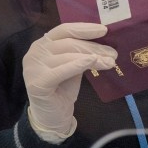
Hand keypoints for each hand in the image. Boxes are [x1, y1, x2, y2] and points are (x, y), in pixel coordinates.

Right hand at [22, 22, 116, 141]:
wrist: (52, 118)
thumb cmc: (63, 89)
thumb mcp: (73, 66)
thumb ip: (80, 52)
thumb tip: (104, 41)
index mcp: (42, 44)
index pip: (64, 30)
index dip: (84, 28)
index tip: (104, 30)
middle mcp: (35, 52)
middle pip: (69, 43)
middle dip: (94, 47)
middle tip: (113, 53)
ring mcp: (33, 67)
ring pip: (69, 56)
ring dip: (93, 57)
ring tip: (111, 62)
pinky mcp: (37, 83)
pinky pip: (61, 70)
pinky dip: (78, 64)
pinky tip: (92, 61)